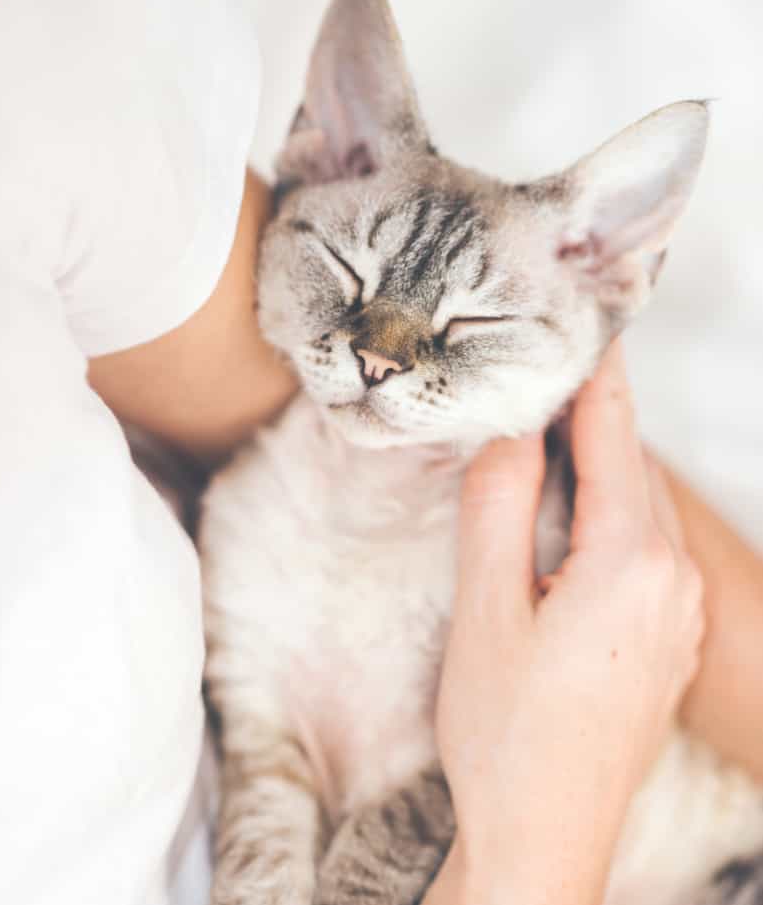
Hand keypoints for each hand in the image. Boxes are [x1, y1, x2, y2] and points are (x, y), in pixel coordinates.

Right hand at [427, 341, 703, 904]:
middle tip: (548, 375)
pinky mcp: (668, 643)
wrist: (544, 836)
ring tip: (554, 434)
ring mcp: (679, 616)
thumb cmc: (504, 730)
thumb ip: (497, 506)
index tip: (583, 327)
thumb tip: (511, 430)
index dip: (594, 378)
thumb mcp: (484, 609)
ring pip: (641, 510)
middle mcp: (673, 582)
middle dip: (594, 419)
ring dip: (602, 467)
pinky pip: (647, 552)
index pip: (612, 438)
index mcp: (629, 563)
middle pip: (632, 469)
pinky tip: (574, 520)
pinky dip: (612, 515)